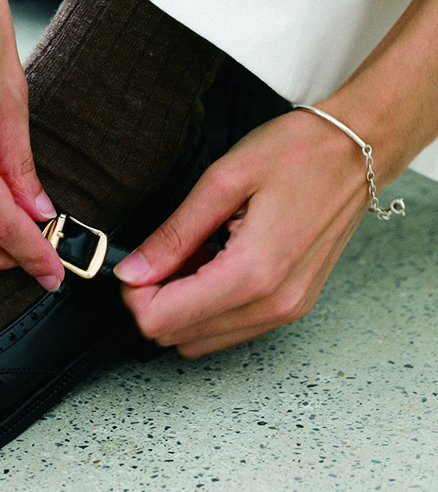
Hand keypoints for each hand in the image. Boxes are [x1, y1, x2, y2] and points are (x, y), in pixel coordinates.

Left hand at [115, 108, 368, 354]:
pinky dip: (210, 306)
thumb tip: (132, 272)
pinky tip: (217, 264)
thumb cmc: (300, 152)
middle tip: (164, 253)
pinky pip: (231, 329)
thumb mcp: (224, 180)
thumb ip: (174, 234)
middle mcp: (271, 305)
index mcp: (251, 273)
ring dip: (183, 307)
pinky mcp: (292, 307)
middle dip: (156, 302)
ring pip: (203, 341)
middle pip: (178, 338)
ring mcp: (285, 311)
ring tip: (195, 253)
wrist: (359, 150)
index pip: (163, 322)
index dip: (135, 296)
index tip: (136, 262)